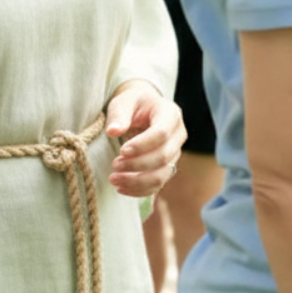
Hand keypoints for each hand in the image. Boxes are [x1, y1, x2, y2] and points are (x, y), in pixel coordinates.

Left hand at [105, 80, 185, 196]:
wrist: (143, 110)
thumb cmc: (133, 104)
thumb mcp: (124, 102)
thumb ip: (119, 115)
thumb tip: (113, 131)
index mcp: (170, 114)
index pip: (161, 134)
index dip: (142, 145)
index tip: (122, 150)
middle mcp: (178, 135)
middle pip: (163, 157)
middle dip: (137, 165)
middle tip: (114, 165)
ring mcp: (175, 153)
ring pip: (162, 175)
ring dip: (137, 181)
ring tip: (114, 179)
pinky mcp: (168, 167)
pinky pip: (157, 185)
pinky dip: (139, 190)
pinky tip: (121, 188)